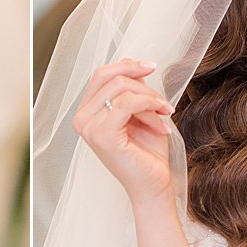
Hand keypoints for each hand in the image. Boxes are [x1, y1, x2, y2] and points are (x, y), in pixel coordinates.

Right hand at [71, 59, 176, 204]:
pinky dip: (149, 106)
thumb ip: (131, 88)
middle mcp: (82, 119)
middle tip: (163, 101)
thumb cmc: (147, 153)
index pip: (101, 74)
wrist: (153, 185)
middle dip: (142, 83)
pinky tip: (162, 122)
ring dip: (150, 99)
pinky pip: (128, 103)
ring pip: (121, 88)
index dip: (127, 66)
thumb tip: (131, 61)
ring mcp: (89, 127)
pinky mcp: (103, 135)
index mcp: (86, 112)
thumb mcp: (140, 111)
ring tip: (165, 115)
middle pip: (110, 77)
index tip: (151, 67)